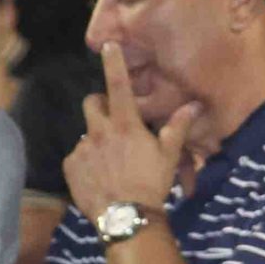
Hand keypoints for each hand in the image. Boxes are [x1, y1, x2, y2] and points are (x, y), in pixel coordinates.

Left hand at [64, 42, 201, 224]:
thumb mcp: (169, 155)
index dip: (114, 63)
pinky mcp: (70, 167)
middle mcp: (99, 132)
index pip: (118, 85)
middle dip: (99, 105)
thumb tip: (194, 105)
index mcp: (125, 125)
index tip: (108, 46)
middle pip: (91, 103)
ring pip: (86, 134)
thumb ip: (178, 127)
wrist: (126, 217)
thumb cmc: (152, 184)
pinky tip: (100, 177)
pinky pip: (77, 156)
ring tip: (111, 162)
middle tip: (112, 121)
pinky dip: (86, 162)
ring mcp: (82, 149)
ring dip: (96, 140)